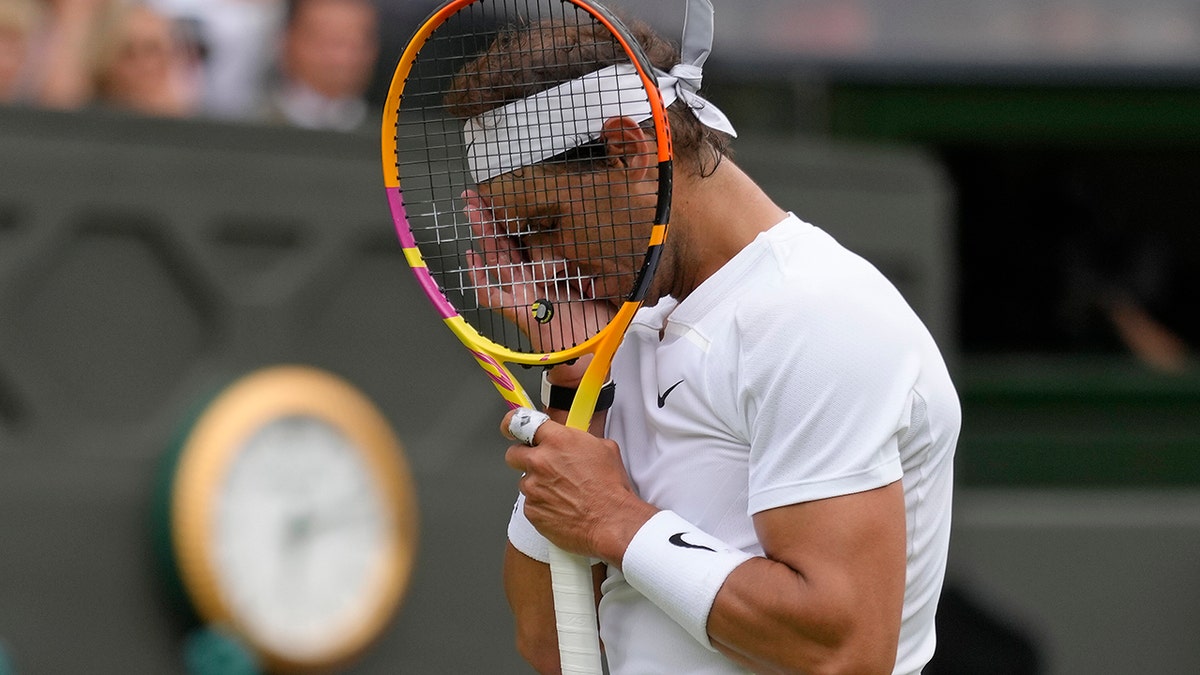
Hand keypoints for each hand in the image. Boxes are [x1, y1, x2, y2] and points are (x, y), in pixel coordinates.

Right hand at [463, 190, 615, 358]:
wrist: (589, 356)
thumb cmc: (594, 325)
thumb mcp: (603, 284)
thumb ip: (600, 265)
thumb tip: (617, 239)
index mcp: (549, 271)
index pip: (531, 238)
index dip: (521, 216)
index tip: (515, 194)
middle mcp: (532, 280)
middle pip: (507, 242)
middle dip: (491, 217)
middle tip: (477, 195)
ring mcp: (523, 294)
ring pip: (498, 259)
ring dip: (484, 234)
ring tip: (472, 210)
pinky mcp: (520, 312)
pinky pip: (494, 296)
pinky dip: (481, 279)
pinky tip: (472, 260)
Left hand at [501, 409, 656, 565]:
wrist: (612, 521)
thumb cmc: (611, 488)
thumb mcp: (604, 449)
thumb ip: (579, 440)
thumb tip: (574, 442)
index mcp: (557, 441)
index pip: (521, 423)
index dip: (512, 424)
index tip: (510, 427)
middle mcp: (540, 461)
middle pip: (514, 454)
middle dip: (525, 458)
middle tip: (541, 466)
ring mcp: (533, 487)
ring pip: (524, 482)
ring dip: (537, 485)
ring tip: (562, 493)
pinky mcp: (531, 510)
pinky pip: (530, 504)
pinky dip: (542, 506)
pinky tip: (561, 508)